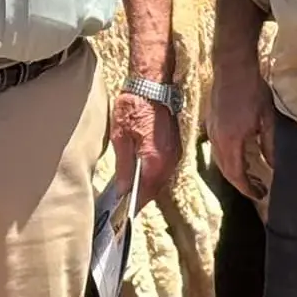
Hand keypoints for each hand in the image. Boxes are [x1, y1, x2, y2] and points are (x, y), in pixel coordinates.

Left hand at [111, 88, 180, 210]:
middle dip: (141, 197)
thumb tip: (124, 189)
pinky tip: (141, 174)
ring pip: (161, 179)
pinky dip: (153, 174)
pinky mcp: (175, 146)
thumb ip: (124, 166)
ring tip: (131, 191)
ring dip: (148, 186)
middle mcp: (170, 161)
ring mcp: (175, 153)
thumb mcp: (121, 137)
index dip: (134, 204)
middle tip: (125, 205)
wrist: (152, 84)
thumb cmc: (134, 106)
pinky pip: (165, 168)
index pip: (146, 193)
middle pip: (155, 188)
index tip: (123, 213)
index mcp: (155, 161)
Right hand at [206, 41, 275, 202]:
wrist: (233, 66)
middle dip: (241, 183)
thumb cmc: (253, 90)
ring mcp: (211, 130)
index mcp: (231, 141)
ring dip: (233, 171)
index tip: (260, 195)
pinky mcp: (211, 122)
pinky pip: (216, 149)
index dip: (248, 188)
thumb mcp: (267, 119)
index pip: (237, 174)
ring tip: (250, 176)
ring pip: (219, 160)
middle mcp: (217, 139)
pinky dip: (227, 159)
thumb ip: (270, 146)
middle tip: (258, 189)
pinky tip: (239, 156)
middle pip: (225, 171)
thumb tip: (273, 166)